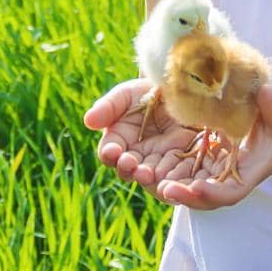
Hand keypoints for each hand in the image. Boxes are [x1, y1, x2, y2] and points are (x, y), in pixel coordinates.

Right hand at [83, 79, 207, 190]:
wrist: (184, 89)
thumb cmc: (150, 90)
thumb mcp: (128, 94)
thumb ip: (108, 106)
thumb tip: (88, 121)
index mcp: (120, 140)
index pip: (109, 152)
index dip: (109, 153)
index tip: (112, 151)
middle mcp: (137, 155)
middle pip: (127, 169)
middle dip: (127, 168)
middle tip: (130, 164)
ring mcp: (158, 162)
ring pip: (148, 177)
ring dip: (144, 177)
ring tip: (146, 174)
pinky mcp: (180, 165)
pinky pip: (174, 178)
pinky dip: (170, 181)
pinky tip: (170, 179)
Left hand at [153, 85, 271, 209]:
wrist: (270, 138)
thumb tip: (265, 92)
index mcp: (246, 176)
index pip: (231, 194)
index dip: (214, 193)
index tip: (198, 188)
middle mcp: (225, 182)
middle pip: (203, 198)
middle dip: (185, 196)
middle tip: (165, 189)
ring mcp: (210, 176)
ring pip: (186, 188)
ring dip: (167, 185)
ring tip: (147, 177)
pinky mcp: (198, 165)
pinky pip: (179, 173)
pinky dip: (163, 171)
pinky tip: (143, 163)